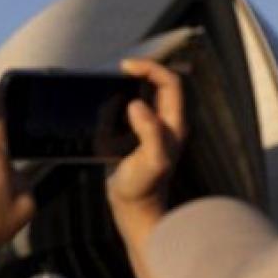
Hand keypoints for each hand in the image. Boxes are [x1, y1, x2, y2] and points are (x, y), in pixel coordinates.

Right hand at [106, 59, 186, 238]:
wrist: (134, 209)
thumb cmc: (144, 187)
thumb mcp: (151, 160)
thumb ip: (149, 131)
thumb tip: (137, 104)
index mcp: (173, 124)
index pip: (169, 83)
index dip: (150, 69)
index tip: (126, 67)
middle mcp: (166, 123)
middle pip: (160, 84)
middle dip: (141, 72)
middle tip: (118, 71)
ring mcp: (151, 130)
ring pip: (146, 95)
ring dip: (130, 85)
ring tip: (111, 84)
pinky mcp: (136, 137)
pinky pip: (131, 110)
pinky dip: (119, 101)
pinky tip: (105, 105)